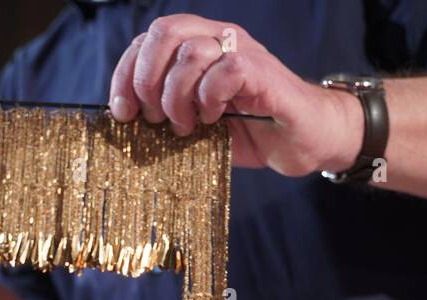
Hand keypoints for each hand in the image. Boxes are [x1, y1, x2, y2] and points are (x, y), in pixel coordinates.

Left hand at [107, 14, 362, 175]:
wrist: (304, 141)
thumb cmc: (252, 130)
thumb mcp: (197, 123)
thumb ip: (166, 114)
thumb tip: (127, 120)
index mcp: (198, 46)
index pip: (148, 40)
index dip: (126, 73)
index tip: (122, 111)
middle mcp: (219, 39)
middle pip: (164, 32)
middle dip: (146, 80)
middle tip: (155, 118)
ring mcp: (242, 52)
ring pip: (190, 53)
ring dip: (178, 97)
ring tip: (187, 125)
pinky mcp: (263, 72)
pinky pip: (225, 71)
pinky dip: (210, 99)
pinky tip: (214, 119)